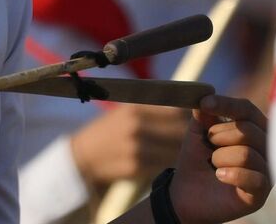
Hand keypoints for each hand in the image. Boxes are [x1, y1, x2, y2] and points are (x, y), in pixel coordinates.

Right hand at [70, 104, 189, 186]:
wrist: (82, 157)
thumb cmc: (109, 131)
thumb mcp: (125, 111)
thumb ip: (153, 108)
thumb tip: (187, 107)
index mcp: (135, 108)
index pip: (176, 110)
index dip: (188, 116)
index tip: (192, 119)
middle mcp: (136, 126)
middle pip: (178, 130)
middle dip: (187, 135)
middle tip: (190, 138)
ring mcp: (136, 148)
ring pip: (174, 149)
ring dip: (178, 150)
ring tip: (177, 149)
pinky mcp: (136, 167)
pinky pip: (163, 164)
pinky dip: (166, 162)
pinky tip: (161, 160)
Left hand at [169, 95, 270, 223]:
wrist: (187, 195)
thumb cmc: (197, 161)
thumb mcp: (197, 135)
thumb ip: (204, 116)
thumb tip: (205, 96)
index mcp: (253, 128)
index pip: (246, 109)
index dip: (226, 104)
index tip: (205, 103)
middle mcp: (266, 148)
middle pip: (247, 131)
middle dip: (219, 137)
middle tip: (209, 148)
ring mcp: (266, 170)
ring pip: (246, 154)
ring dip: (220, 159)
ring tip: (214, 166)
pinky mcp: (261, 192)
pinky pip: (253, 178)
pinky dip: (231, 175)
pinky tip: (220, 176)